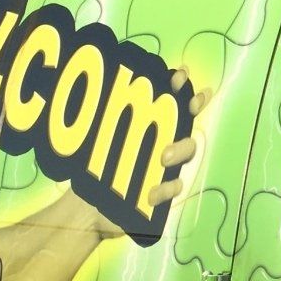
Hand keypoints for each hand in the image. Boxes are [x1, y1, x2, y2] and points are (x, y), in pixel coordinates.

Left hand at [73, 69, 211, 238]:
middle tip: (191, 101)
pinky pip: (174, 186)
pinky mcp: (164, 192)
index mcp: (150, 128)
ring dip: (180, 148)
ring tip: (163, 156)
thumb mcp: (95, 143)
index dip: (181, 85)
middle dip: (191, 109)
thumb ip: (99, 123)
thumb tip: (89, 88)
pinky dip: (165, 188)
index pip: (170, 103)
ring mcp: (167, 166)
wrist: (89, 208)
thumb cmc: (93, 170)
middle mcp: (164, 143)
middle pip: (187, 120)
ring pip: (187, 152)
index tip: (183, 72)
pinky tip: (150, 192)